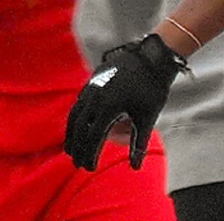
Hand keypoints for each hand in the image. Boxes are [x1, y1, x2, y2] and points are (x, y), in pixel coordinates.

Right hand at [65, 34, 186, 170]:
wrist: (152, 56)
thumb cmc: (152, 88)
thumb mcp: (148, 117)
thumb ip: (139, 143)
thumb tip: (136, 167)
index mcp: (108, 108)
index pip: (93, 138)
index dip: (89, 155)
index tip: (90, 168)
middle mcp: (95, 98)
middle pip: (79, 129)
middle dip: (78, 148)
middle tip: (78, 163)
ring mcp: (92, 87)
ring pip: (75, 115)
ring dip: (71, 134)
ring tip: (71, 149)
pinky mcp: (92, 80)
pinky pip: (79, 103)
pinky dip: (76, 118)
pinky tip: (78, 126)